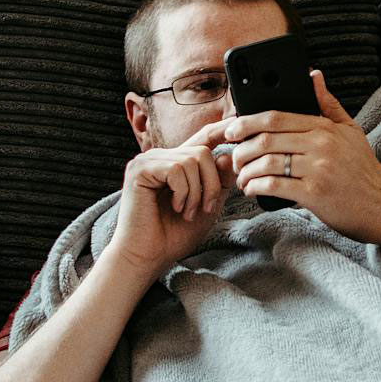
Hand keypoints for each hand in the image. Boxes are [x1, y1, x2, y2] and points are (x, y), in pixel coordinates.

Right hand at [108, 117, 238, 274]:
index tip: (240, 124)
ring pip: (192, 159)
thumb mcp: (208, 206)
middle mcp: (161, 157)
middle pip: (203, 152)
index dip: (222, 130)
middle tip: (205, 209)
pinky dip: (183, 192)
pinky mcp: (139, 169)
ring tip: (187, 213)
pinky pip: (176, 169)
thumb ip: (220, 182)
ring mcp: (148, 161)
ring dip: (197, 192)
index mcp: (176, 164)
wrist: (148, 256)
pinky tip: (175, 208)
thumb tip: (229, 156)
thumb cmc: (173, 235)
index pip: (203, 138)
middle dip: (212, 183)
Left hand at [224, 69, 380, 243]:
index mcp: (325, 128)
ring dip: (246, 172)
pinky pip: (274, 186)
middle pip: (266, 139)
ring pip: (266, 163)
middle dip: (241, 149)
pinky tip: (252, 190)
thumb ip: (328, 104)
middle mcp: (321, 145)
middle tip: (233, 159)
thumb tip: (313, 74)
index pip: (276, 117)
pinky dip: (256, 187)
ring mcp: (318, 169)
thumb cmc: (364, 170)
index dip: (247, 122)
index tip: (231, 129)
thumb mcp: (351, 131)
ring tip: (242, 178)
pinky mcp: (315, 194)